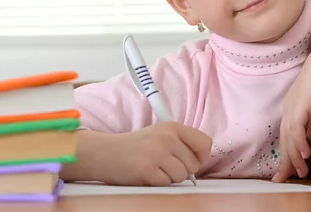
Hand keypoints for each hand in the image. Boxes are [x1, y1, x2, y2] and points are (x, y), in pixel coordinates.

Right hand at [74, 122, 211, 185]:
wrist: (106, 153)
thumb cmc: (136, 147)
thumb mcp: (160, 135)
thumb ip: (182, 144)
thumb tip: (200, 161)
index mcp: (173, 126)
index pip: (205, 143)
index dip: (200, 156)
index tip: (190, 159)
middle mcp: (166, 137)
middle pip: (193, 164)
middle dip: (182, 170)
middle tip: (164, 165)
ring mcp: (156, 152)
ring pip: (181, 176)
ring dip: (169, 178)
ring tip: (155, 168)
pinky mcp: (147, 169)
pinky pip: (166, 184)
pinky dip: (157, 183)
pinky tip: (146, 174)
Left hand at [273, 48, 310, 181]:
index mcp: (294, 107)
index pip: (288, 135)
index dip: (288, 153)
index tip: (289, 170)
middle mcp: (290, 107)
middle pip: (284, 139)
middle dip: (285, 160)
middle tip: (284, 179)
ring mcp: (294, 105)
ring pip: (289, 136)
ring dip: (294, 156)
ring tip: (299, 172)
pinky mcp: (301, 103)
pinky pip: (297, 127)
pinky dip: (299, 142)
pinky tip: (304, 154)